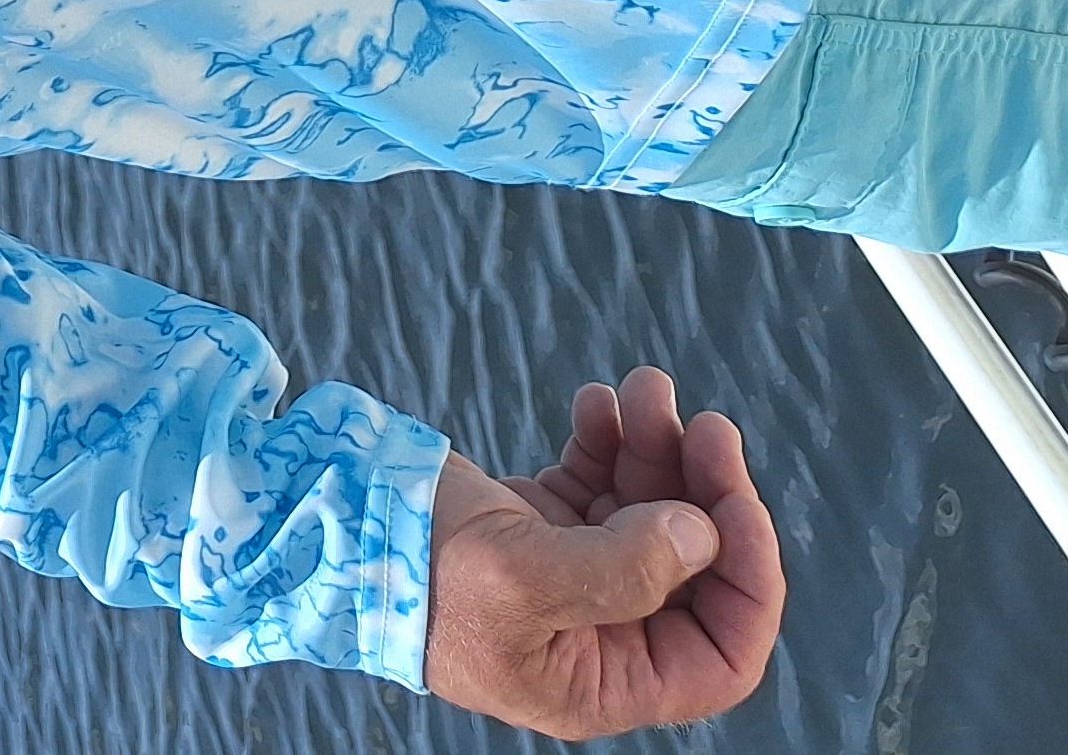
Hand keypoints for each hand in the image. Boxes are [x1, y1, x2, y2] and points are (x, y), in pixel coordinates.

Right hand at [421, 365, 783, 738]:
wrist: (319, 518)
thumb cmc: (411, 569)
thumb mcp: (522, 577)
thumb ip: (625, 567)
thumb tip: (702, 533)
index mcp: (601, 679)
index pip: (720, 652)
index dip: (747, 580)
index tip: (737, 501)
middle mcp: (596, 635)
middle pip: (691, 569)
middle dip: (703, 491)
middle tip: (701, 423)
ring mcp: (567, 577)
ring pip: (650, 515)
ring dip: (656, 449)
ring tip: (642, 389)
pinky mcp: (536, 528)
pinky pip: (601, 486)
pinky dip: (608, 442)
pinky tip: (595, 403)